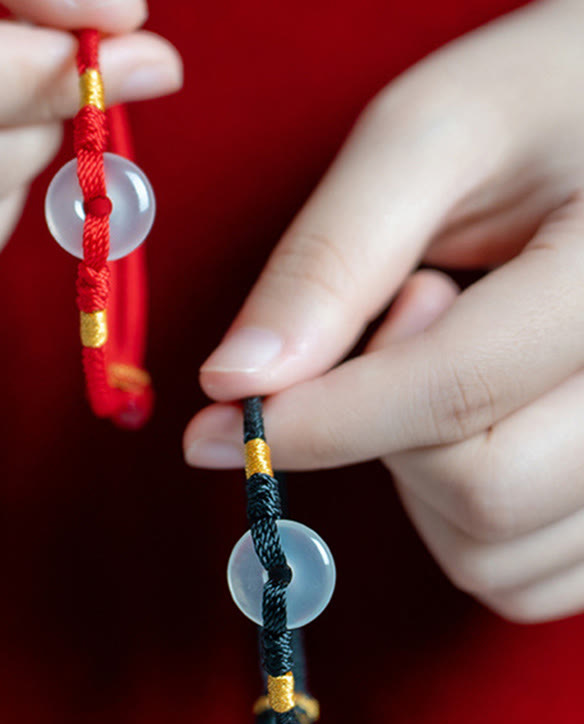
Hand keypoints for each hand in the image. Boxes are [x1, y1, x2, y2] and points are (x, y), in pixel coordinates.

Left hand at [184, 0, 583, 623]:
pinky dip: (462, 529)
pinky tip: (471, 437)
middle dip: (380, 436)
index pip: (453, 394)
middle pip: (481, 492)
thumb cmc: (541, 109)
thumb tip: (237, 379)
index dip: (315, 421)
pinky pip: (525, 577)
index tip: (218, 424)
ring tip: (444, 374)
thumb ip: (332, 261)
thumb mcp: (429, 141)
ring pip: (496, 553)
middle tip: (398, 332)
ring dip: (418, 486)